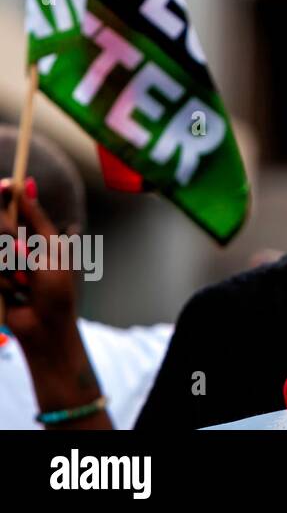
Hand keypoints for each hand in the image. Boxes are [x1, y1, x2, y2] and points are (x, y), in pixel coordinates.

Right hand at [1, 177, 108, 427]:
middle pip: (0, 227)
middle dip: (11, 244)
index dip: (3, 194)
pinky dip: (4, 282)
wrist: (44, 327)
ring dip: (11, 268)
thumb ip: (34, 219)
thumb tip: (26, 184)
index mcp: (27, 235)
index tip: (3, 185)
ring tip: (24, 284)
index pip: (10, 207)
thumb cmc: (56, 289)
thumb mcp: (50, 251)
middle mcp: (8, 246)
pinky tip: (14, 293)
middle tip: (24, 256)